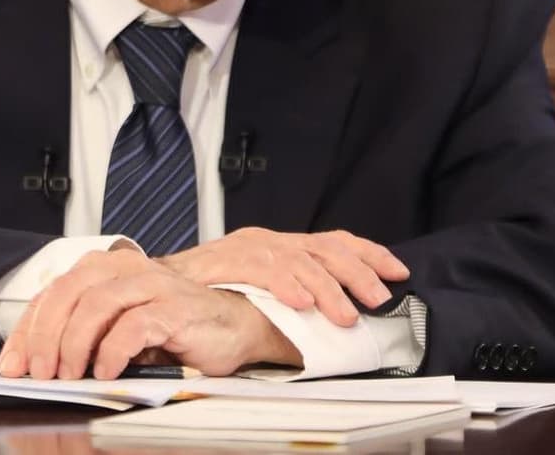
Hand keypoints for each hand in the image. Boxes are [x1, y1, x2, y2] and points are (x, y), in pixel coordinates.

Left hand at [0, 247, 302, 379]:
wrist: (233, 326)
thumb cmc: (175, 329)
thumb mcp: (120, 330)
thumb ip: (86, 337)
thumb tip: (40, 365)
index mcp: (107, 271)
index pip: (54, 293)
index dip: (28, 329)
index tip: (13, 363)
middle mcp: (127, 270)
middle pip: (70, 292)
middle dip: (45, 335)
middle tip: (38, 372)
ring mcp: (153, 285)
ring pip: (97, 304)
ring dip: (74, 343)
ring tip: (69, 375)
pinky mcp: (175, 308)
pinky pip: (135, 325)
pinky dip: (113, 350)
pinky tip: (107, 371)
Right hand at [158, 227, 408, 326]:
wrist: (155, 280)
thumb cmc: (211, 289)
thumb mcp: (260, 288)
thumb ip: (292, 293)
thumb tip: (335, 316)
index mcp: (282, 244)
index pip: (334, 241)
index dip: (369, 254)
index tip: (398, 271)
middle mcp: (270, 239)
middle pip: (325, 248)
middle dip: (358, 273)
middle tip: (379, 299)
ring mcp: (249, 246)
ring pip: (299, 260)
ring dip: (327, 288)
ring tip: (345, 314)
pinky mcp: (227, 258)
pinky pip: (262, 268)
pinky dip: (285, 285)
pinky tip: (302, 302)